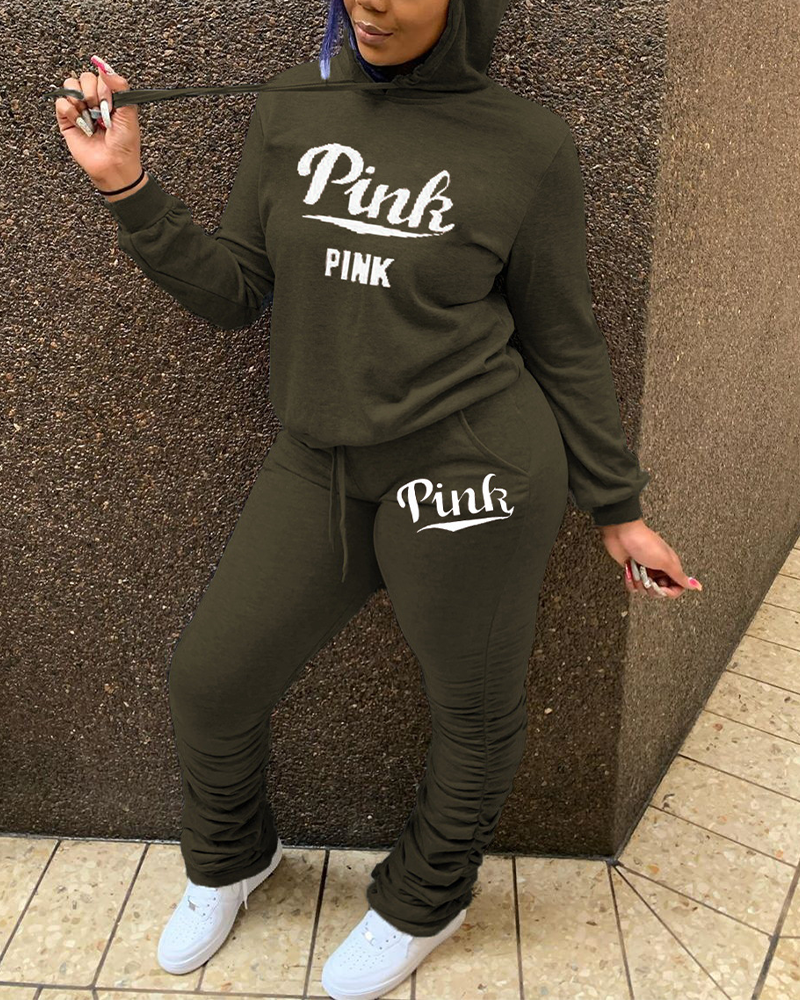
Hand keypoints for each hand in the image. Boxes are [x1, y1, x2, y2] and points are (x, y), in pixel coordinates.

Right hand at [54, 55, 142, 191]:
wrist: (115, 165)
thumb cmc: (125, 144)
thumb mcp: (129, 113)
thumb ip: (120, 87)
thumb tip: (104, 67)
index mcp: (109, 97)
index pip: (100, 75)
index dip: (104, 88)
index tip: (111, 105)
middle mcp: (93, 100)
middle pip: (83, 77)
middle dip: (92, 93)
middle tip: (100, 112)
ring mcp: (79, 109)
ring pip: (70, 85)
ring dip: (80, 100)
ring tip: (90, 118)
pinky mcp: (67, 120)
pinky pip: (60, 102)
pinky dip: (70, 112)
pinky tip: (81, 124)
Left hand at [596, 519, 703, 598]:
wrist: (622, 534)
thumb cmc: (645, 542)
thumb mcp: (665, 561)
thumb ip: (680, 577)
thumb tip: (696, 586)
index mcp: (671, 566)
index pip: (677, 588)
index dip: (669, 592)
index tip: (661, 586)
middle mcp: (659, 570)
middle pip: (660, 592)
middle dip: (652, 588)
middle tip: (647, 577)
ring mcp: (646, 570)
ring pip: (645, 590)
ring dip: (639, 582)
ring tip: (637, 570)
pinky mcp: (633, 571)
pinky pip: (634, 587)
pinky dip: (630, 582)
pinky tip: (630, 572)